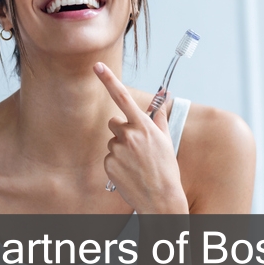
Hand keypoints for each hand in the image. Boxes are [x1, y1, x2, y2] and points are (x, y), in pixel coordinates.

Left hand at [93, 62, 187, 213]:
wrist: (160, 198)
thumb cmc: (166, 168)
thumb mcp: (166, 139)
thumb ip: (160, 116)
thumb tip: (164, 97)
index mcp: (144, 126)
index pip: (123, 97)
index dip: (109, 80)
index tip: (97, 66)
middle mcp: (128, 135)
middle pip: (114, 122)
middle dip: (123, 130)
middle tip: (138, 146)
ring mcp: (117, 150)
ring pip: (113, 141)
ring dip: (122, 148)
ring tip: (137, 162)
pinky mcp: (109, 164)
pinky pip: (109, 156)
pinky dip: (117, 163)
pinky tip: (130, 171)